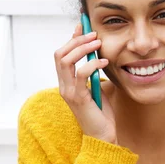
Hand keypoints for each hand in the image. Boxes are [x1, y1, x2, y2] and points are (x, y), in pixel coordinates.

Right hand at [54, 22, 117, 142]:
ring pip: (66, 61)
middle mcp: (63, 86)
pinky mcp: (78, 98)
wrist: (103, 136)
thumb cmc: (102, 114)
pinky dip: (92, 64)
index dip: (70, 39)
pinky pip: (81, 74)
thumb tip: (99, 55)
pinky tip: (104, 62)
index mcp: (66, 83)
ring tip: (98, 44)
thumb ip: (94, 74)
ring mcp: (68, 92)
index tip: (82, 27)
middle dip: (76, 40)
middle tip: (93, 34)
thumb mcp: (98, 89)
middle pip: (60, 54)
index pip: (61, 55)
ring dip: (82, 48)